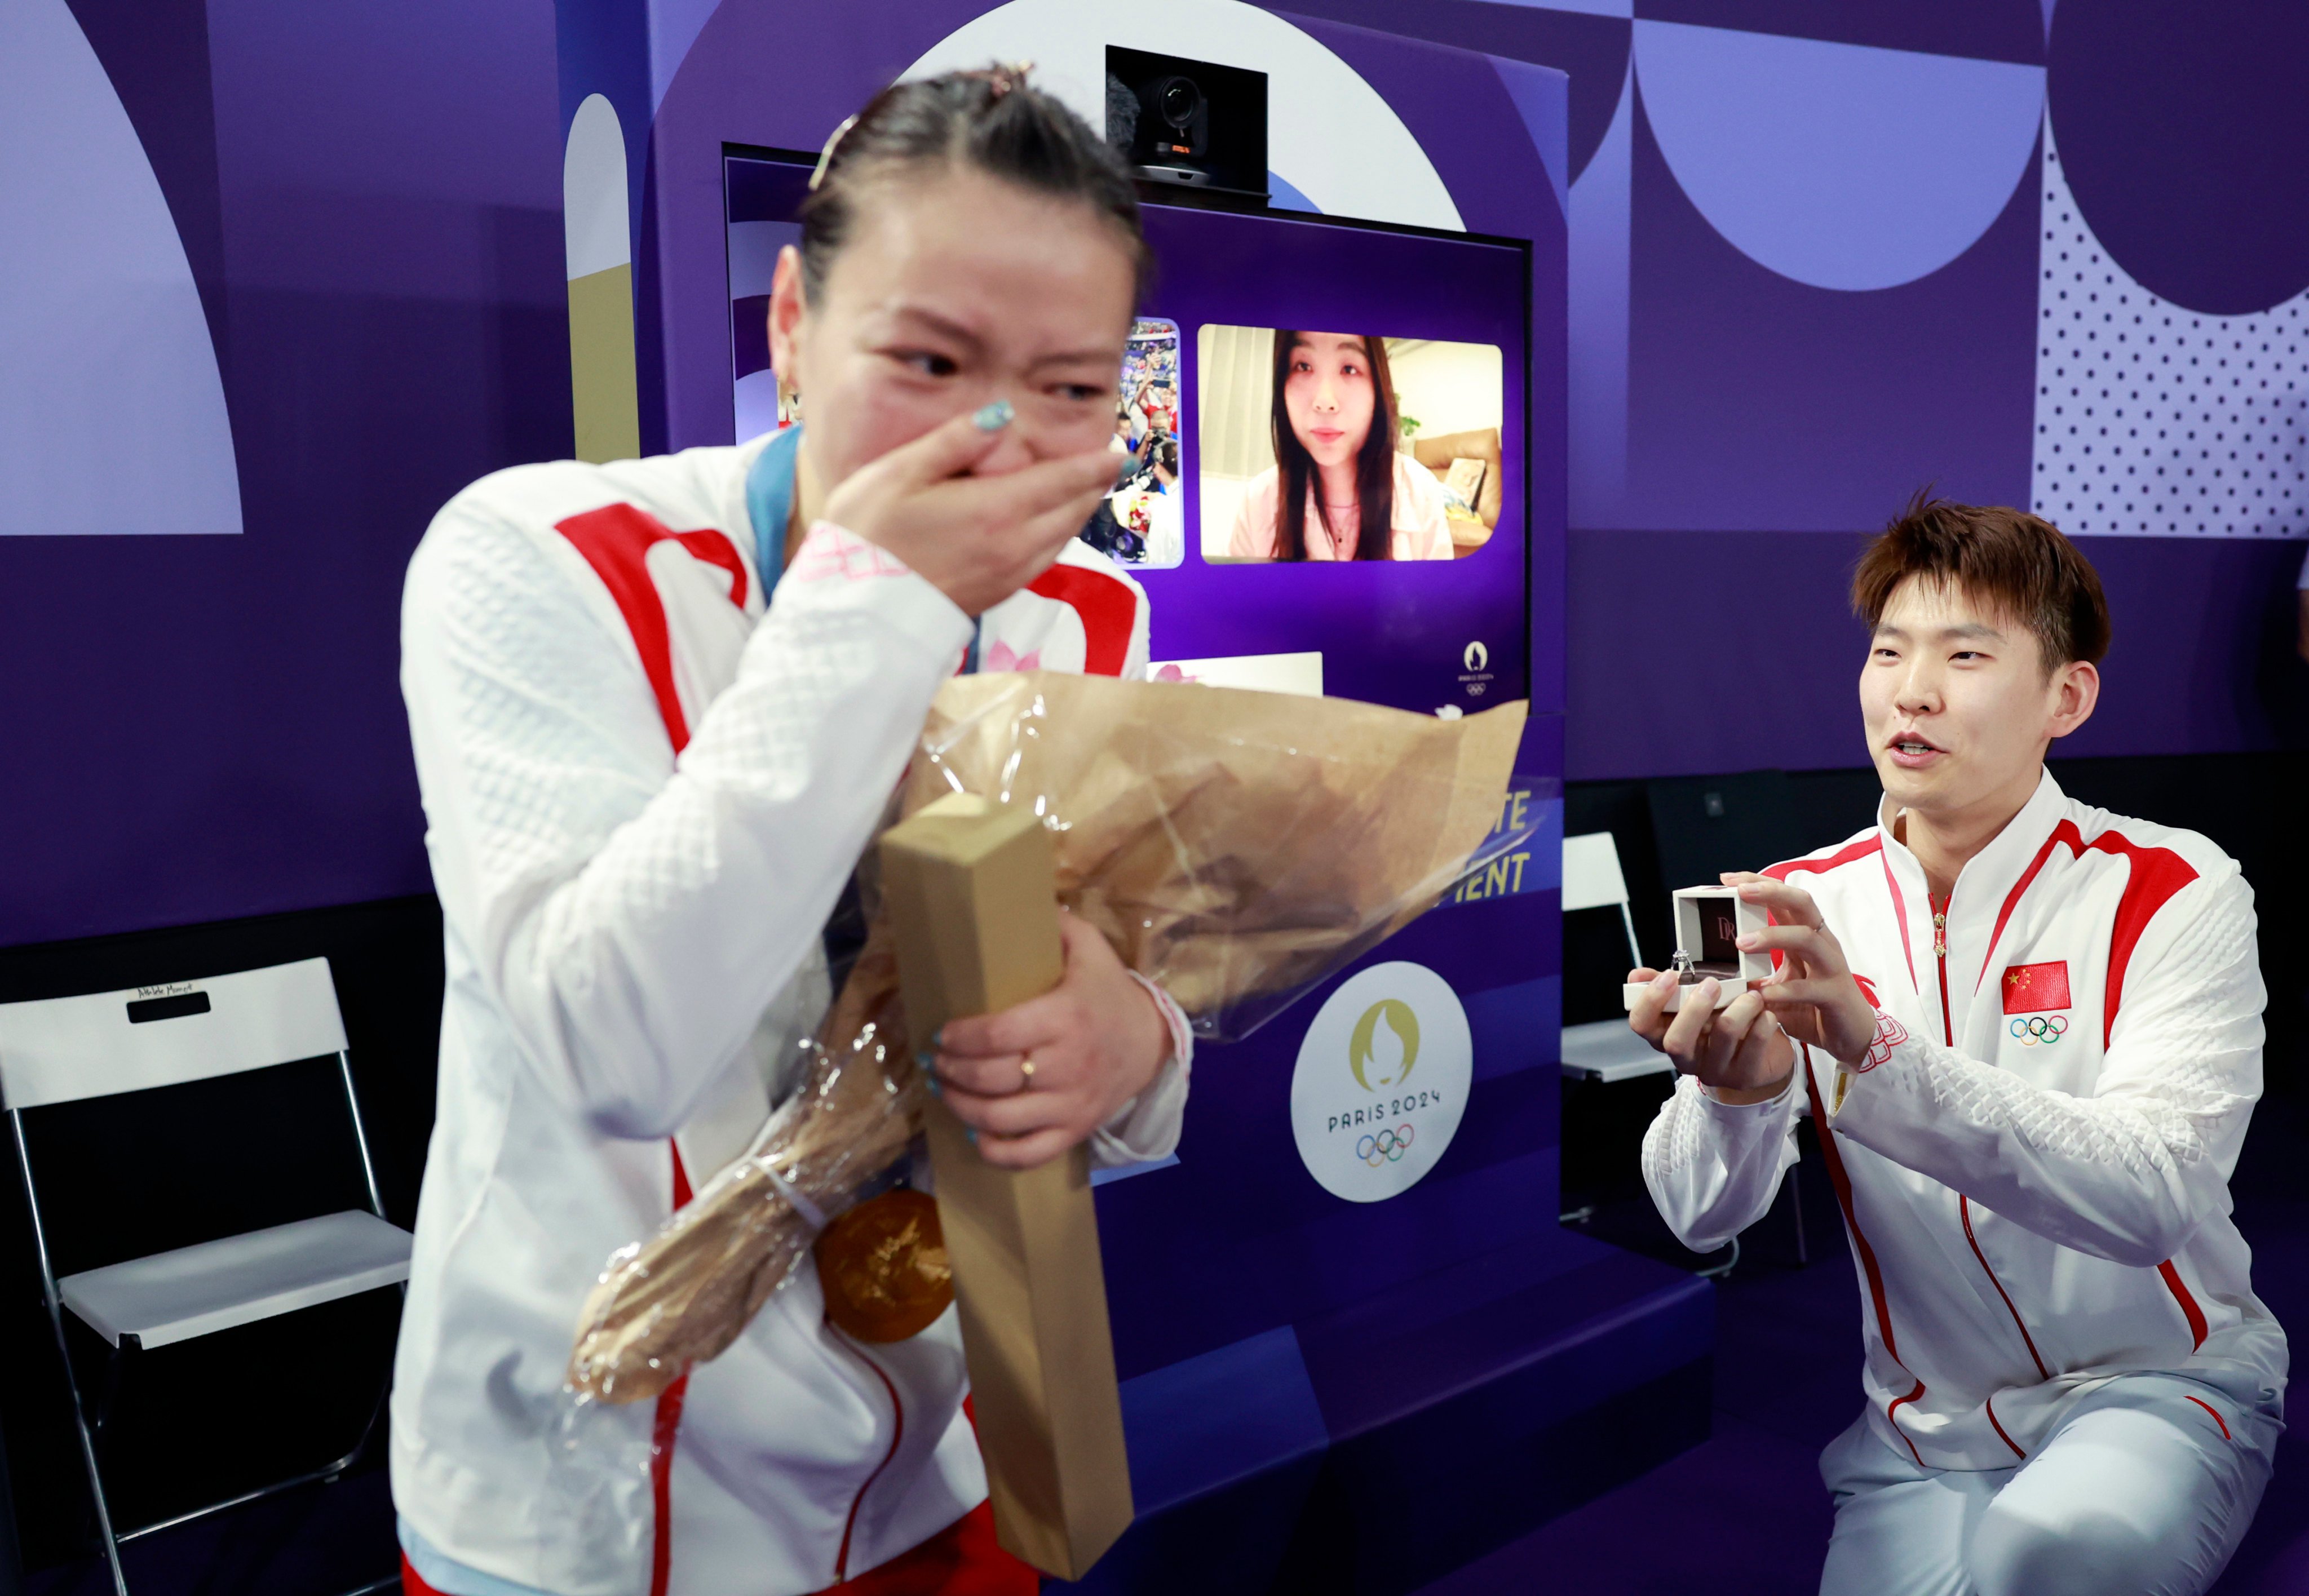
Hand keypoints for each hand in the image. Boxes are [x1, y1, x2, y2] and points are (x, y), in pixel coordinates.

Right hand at [822, 409, 1118, 616]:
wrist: (855, 613)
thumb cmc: (869, 535)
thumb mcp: (900, 472)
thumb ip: (955, 441)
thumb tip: (1001, 414)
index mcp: (997, 509)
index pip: (1064, 481)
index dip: (1096, 465)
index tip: (1122, 453)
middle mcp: (1015, 545)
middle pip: (1072, 511)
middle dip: (1093, 487)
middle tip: (1108, 467)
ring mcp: (1008, 575)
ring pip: (1062, 539)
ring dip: (1078, 513)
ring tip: (1084, 492)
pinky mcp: (995, 595)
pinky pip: (1043, 560)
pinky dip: (1057, 538)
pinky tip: (1049, 528)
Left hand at [930, 913, 1169, 1168]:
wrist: (1152, 1044)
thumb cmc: (1109, 993)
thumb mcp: (1090, 949)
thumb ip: (1056, 924)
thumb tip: (1016, 896)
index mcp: (1066, 1017)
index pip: (999, 1035)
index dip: (960, 1038)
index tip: (940, 1033)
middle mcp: (1067, 1065)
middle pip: (992, 1079)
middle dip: (951, 1071)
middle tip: (935, 1060)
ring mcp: (1071, 1104)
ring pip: (1001, 1118)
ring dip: (961, 1106)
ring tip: (945, 1089)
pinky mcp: (1075, 1131)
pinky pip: (1028, 1153)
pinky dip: (994, 1150)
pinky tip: (974, 1133)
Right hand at [1627, 966, 1793, 1103]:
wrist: (1762, 1057)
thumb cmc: (1722, 1022)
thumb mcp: (1695, 1004)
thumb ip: (1669, 988)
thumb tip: (1637, 975)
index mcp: (1667, 1036)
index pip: (1641, 1024)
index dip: (1650, 1000)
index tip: (1670, 975)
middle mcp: (1686, 1059)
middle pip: (1675, 1042)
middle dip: (1694, 1008)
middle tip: (1713, 983)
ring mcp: (1714, 1071)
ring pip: (1722, 1037)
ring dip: (1740, 1008)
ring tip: (1753, 994)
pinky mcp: (1744, 1077)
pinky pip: (1753, 1047)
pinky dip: (1762, 1024)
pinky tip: (1767, 1014)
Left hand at [1722, 873, 1879, 1066]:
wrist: (1852, 1035)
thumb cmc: (1813, 1004)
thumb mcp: (1781, 982)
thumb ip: (1755, 972)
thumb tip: (1715, 970)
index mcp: (1806, 935)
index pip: (1784, 898)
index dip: (1758, 884)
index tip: (1726, 879)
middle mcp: (1821, 944)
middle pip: (1802, 903)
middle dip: (1771, 893)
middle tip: (1739, 891)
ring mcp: (1831, 967)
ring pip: (1807, 938)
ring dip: (1773, 936)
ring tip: (1741, 943)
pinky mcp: (1835, 995)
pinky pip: (1809, 988)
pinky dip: (1784, 990)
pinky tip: (1762, 995)